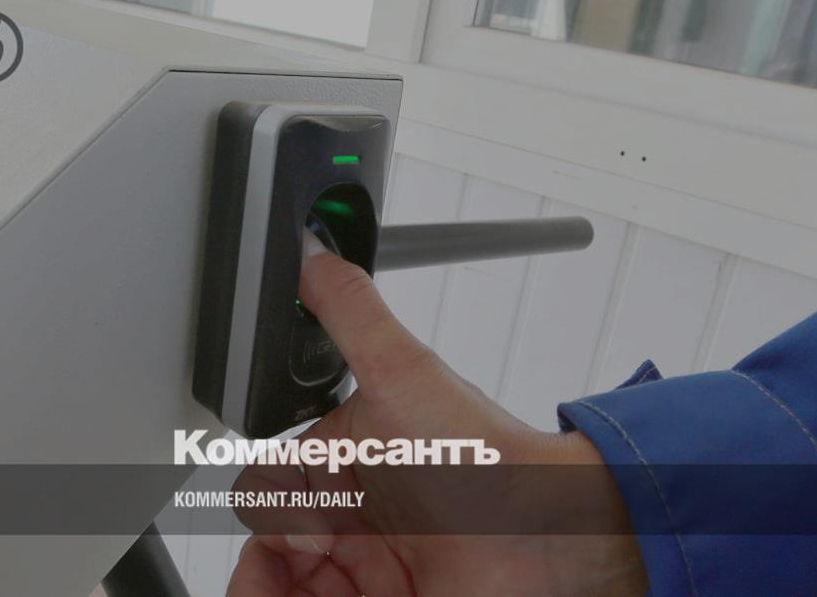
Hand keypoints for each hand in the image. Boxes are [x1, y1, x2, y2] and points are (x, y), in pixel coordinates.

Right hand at [227, 233, 646, 595]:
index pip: (271, 489)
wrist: (547, 534)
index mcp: (348, 460)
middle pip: (272, 549)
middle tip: (304, 567)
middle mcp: (356, 515)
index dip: (275, 509)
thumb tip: (313, 253)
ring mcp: (372, 566)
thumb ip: (352, 312)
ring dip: (277, 592)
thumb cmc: (485, 456)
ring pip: (288, 588)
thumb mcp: (404, 372)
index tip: (313, 526)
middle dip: (269, 565)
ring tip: (312, 592)